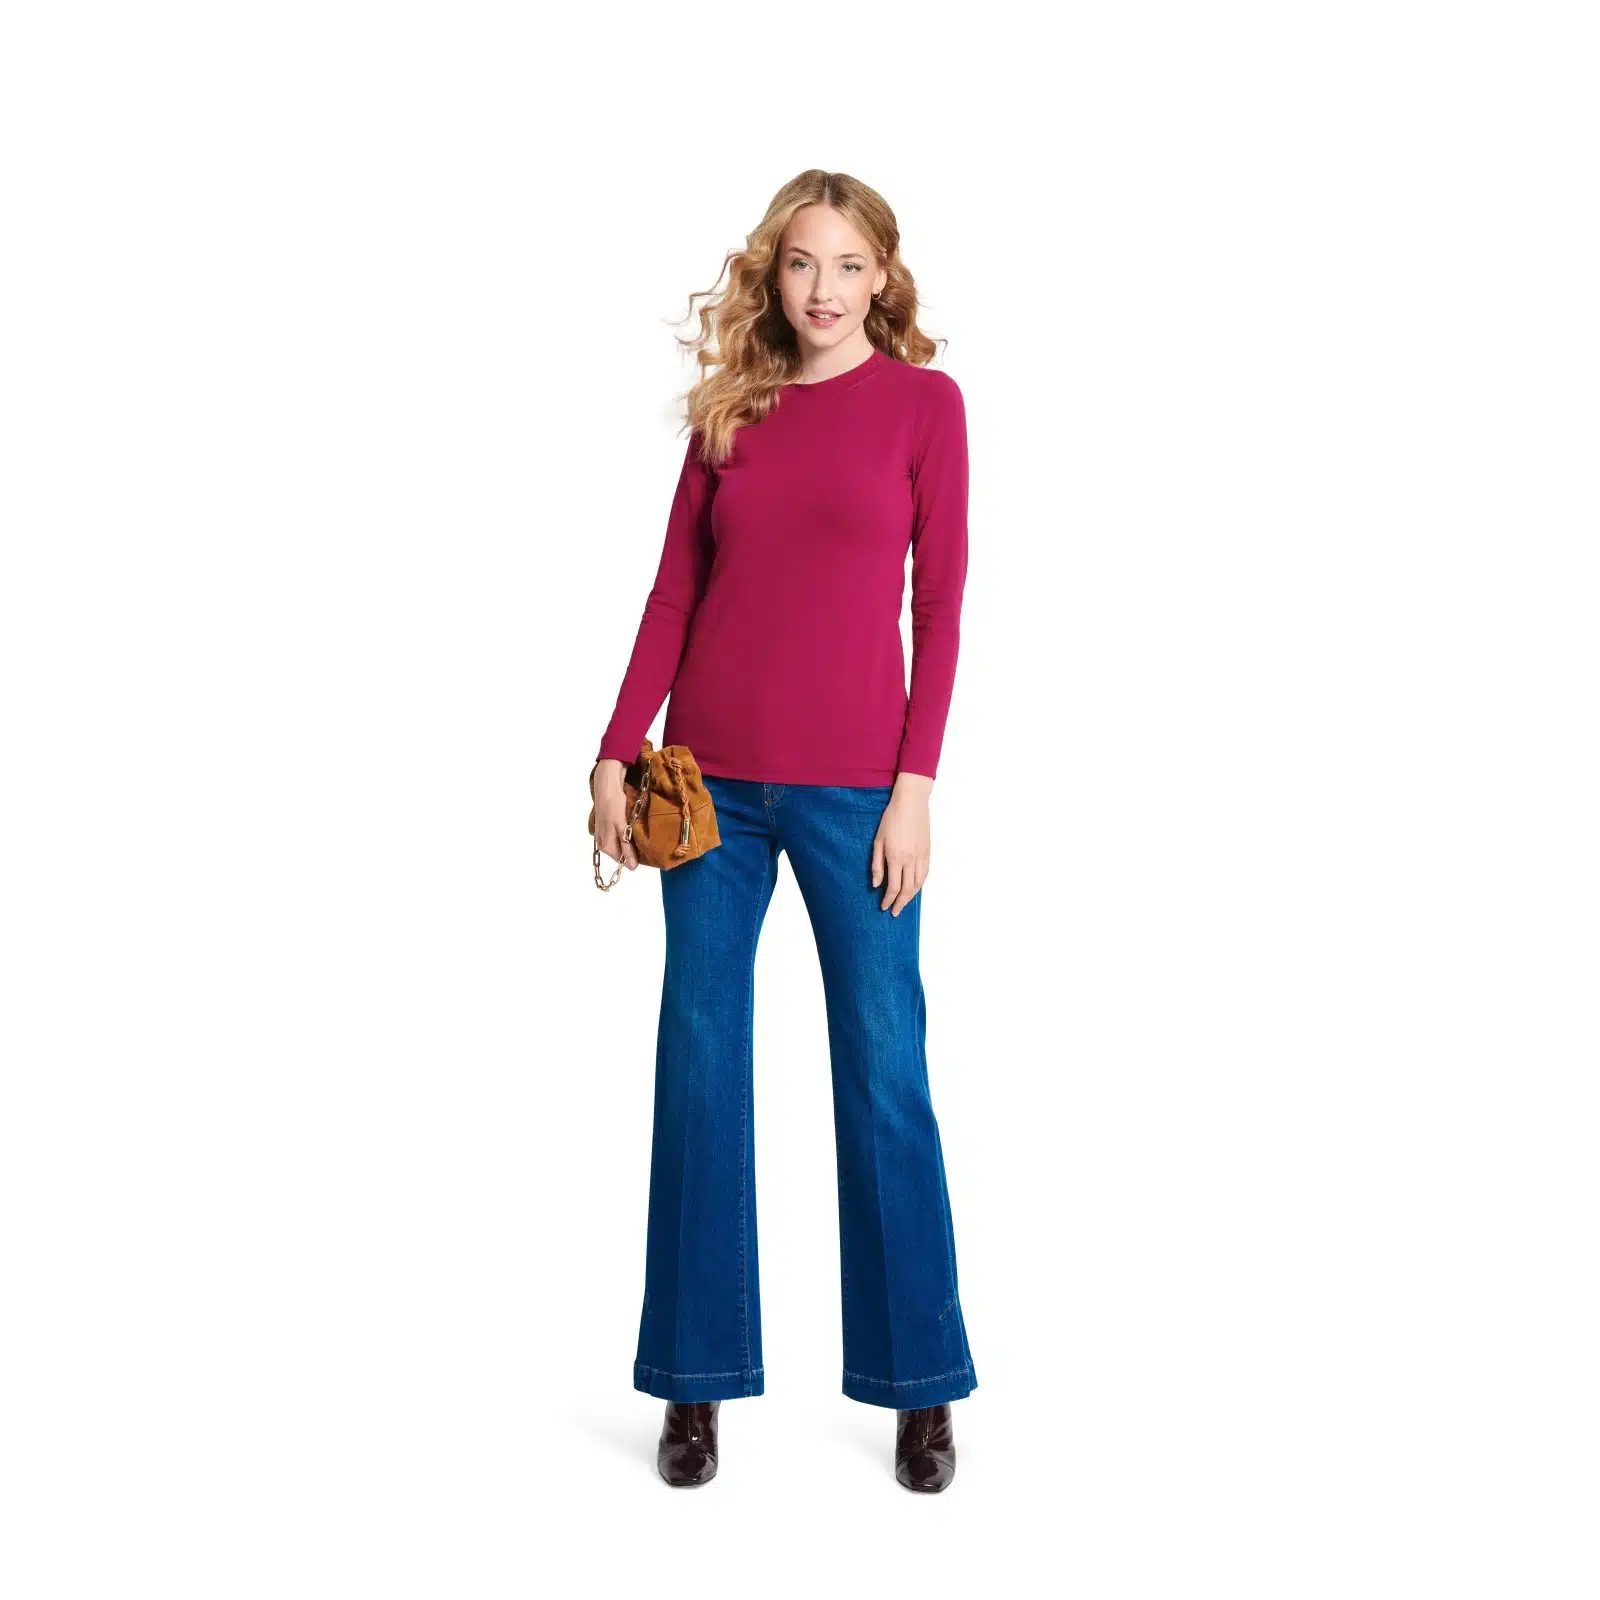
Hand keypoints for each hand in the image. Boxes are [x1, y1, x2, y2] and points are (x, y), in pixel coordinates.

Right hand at [592, 758, 639, 871]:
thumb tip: (632, 867)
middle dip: (632, 847)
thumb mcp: (623, 828)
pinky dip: (624, 832)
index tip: (645, 846)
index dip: (635, 855)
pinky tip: (629, 824)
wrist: (606, 786)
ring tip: (636, 828)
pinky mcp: (605, 826)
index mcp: (606, 846)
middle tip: (642, 835)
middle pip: (621, 852)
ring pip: (620, 843)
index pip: (624, 861)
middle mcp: (602, 843)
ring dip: (629, 839)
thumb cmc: (615, 806)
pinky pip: (617, 835)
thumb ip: (627, 848)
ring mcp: (602, 835)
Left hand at [871, 774, 933, 913]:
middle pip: (907, 890)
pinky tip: (915, 888)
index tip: (883, 907)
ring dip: (911, 897)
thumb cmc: (891, 819)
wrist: (911, 803)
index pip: (893, 887)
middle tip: (895, 912)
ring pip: (918, 884)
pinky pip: (925, 874)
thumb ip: (877, 864)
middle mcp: (910, 860)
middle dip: (900, 903)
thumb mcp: (878, 841)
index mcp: (895, 858)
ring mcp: (921, 856)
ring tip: (904, 903)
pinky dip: (920, 884)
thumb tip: (876, 884)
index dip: (888, 900)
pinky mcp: (928, 851)